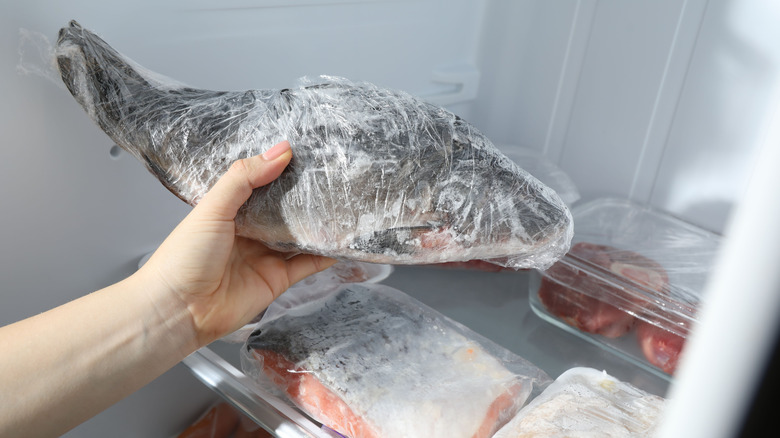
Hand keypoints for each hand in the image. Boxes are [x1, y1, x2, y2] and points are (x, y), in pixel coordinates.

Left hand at [137, 141, 336, 345]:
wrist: (178, 310)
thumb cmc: (183, 258)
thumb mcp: (213, 208)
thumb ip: (244, 178)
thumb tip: (280, 151)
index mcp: (229, 211)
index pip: (262, 185)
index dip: (281, 171)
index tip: (307, 155)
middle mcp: (249, 232)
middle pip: (284, 211)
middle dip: (306, 198)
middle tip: (332, 179)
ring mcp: (264, 257)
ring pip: (299, 237)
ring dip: (319, 226)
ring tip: (343, 208)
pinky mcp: (277, 280)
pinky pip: (306, 265)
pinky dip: (325, 255)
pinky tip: (341, 243)